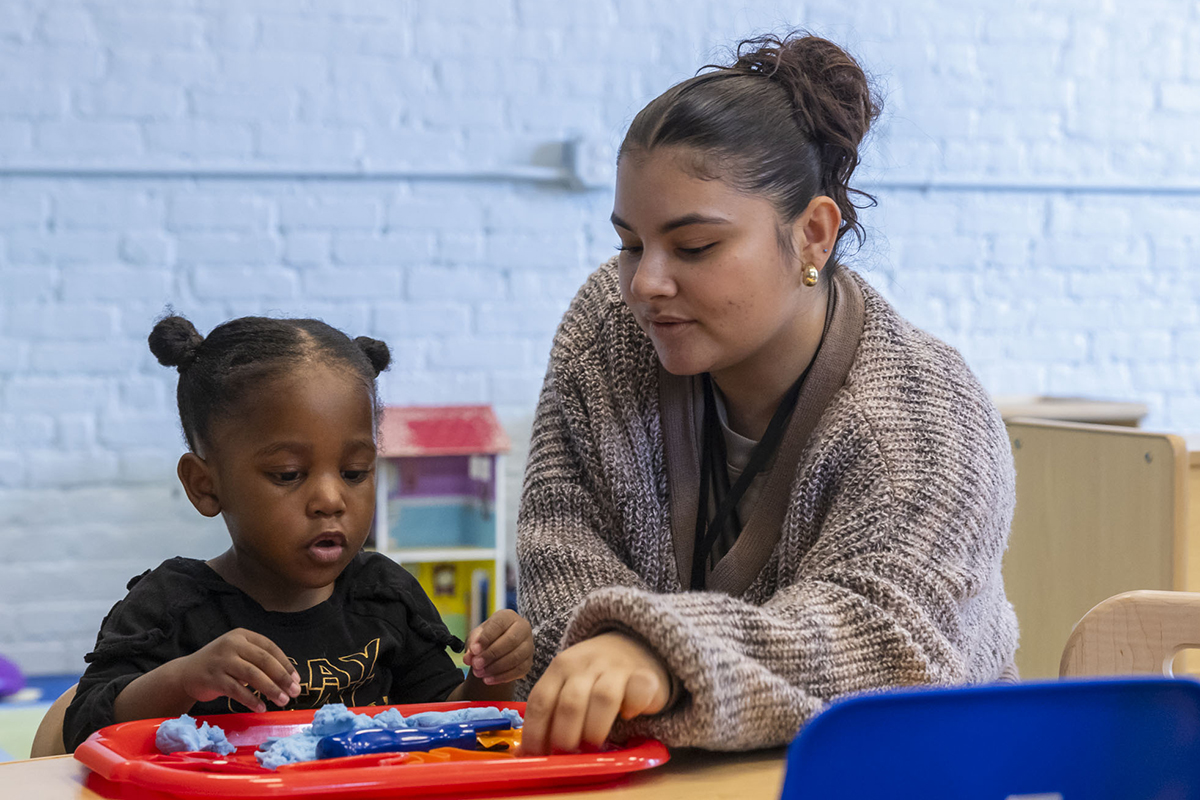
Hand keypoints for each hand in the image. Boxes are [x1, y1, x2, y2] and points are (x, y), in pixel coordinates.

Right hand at [176, 628, 300, 712]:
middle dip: (282, 677)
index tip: (296, 679)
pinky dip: (251, 700)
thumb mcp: (238, 654)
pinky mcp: (213, 677)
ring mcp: (222, 660)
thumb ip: (259, 661)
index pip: (270, 648)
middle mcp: (232, 644)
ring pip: (252, 675)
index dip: (285, 664)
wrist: (185, 674)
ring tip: (282, 701)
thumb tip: (288, 679)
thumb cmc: (220, 666)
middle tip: (295, 692)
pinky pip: (237, 690)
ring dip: (270, 689)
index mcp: (242, 636)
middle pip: (264, 660)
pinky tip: (261, 708)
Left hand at [462, 609, 533, 684]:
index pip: (499, 624)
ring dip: (496, 667)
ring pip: (516, 657)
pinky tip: (488, 679)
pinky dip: (503, 677)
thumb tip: (468, 658)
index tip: (474, 650)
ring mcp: (528, 645)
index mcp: (508, 617)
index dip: (486, 637)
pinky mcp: (529, 661)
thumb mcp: (476, 637)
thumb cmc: (487, 638)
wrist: (498, 648)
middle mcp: (522, 628)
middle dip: (491, 654)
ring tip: (479, 673)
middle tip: (476, 664)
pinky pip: (519, 670)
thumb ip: (472, 645)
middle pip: (511, 640)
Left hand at [521, 631, 671, 754]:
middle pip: (570, 704)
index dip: (536, 734)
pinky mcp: (645, 675)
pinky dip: (633, 708)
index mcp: (560, 668)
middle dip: (566, 737)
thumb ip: (551, 713)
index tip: (538, 758)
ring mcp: (616, 667)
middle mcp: (586, 664)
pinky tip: (628, 716)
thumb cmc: (594, 677)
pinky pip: (638, 692)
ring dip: (595, 729)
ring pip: (603, 698)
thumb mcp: (568, 685)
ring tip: (594, 746)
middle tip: (568, 755)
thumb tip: (524, 756)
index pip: (541, 701)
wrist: (633, 643)